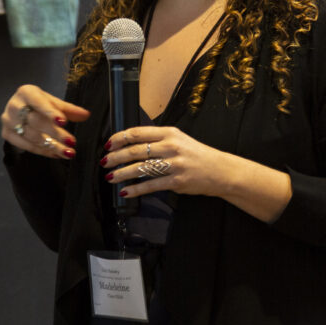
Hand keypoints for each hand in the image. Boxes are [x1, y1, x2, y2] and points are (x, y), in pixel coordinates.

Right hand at [1, 86, 87, 159]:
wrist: (18, 109)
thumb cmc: (38, 104)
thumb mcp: (53, 103)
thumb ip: (69, 109)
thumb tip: (86, 115)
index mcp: (26, 92)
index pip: (39, 102)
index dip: (50, 112)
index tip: (64, 122)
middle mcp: (14, 105)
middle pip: (35, 121)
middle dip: (55, 133)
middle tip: (72, 142)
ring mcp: (8, 121)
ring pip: (32, 136)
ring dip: (52, 145)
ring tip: (68, 152)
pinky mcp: (7, 134)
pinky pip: (26, 146)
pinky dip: (43, 151)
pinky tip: (57, 154)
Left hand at [100, 126, 291, 221]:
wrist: (221, 171)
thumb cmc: (197, 155)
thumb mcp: (179, 139)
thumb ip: (158, 140)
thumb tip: (130, 144)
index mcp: (170, 132)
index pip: (138, 132)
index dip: (119, 138)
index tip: (108, 144)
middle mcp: (171, 146)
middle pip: (135, 150)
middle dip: (115, 157)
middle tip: (104, 162)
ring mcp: (174, 164)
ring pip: (140, 168)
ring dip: (121, 173)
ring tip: (110, 177)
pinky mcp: (177, 182)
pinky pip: (150, 186)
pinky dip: (135, 190)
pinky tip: (125, 192)